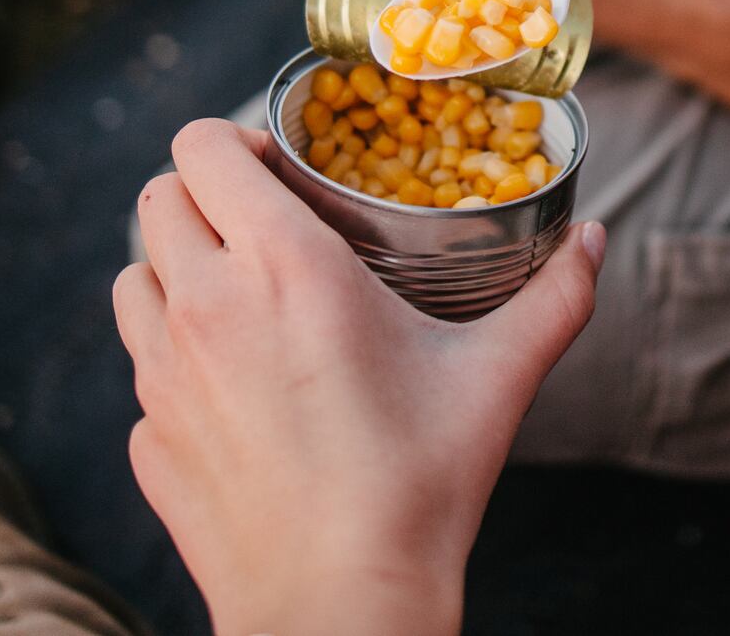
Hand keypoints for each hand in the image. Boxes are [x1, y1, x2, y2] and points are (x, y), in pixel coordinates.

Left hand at [117, 121, 604, 635]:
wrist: (341, 607)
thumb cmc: (418, 487)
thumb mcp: (498, 379)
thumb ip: (553, 299)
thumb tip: (596, 241)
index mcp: (282, 267)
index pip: (201, 146)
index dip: (234, 140)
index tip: (280, 169)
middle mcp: (205, 305)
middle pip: (160, 197)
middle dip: (205, 196)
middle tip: (263, 227)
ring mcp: (161, 375)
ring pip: (134, 276)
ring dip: (176, 269)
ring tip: (238, 299)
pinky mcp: (145, 437)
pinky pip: (141, 368)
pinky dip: (175, 359)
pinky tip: (237, 391)